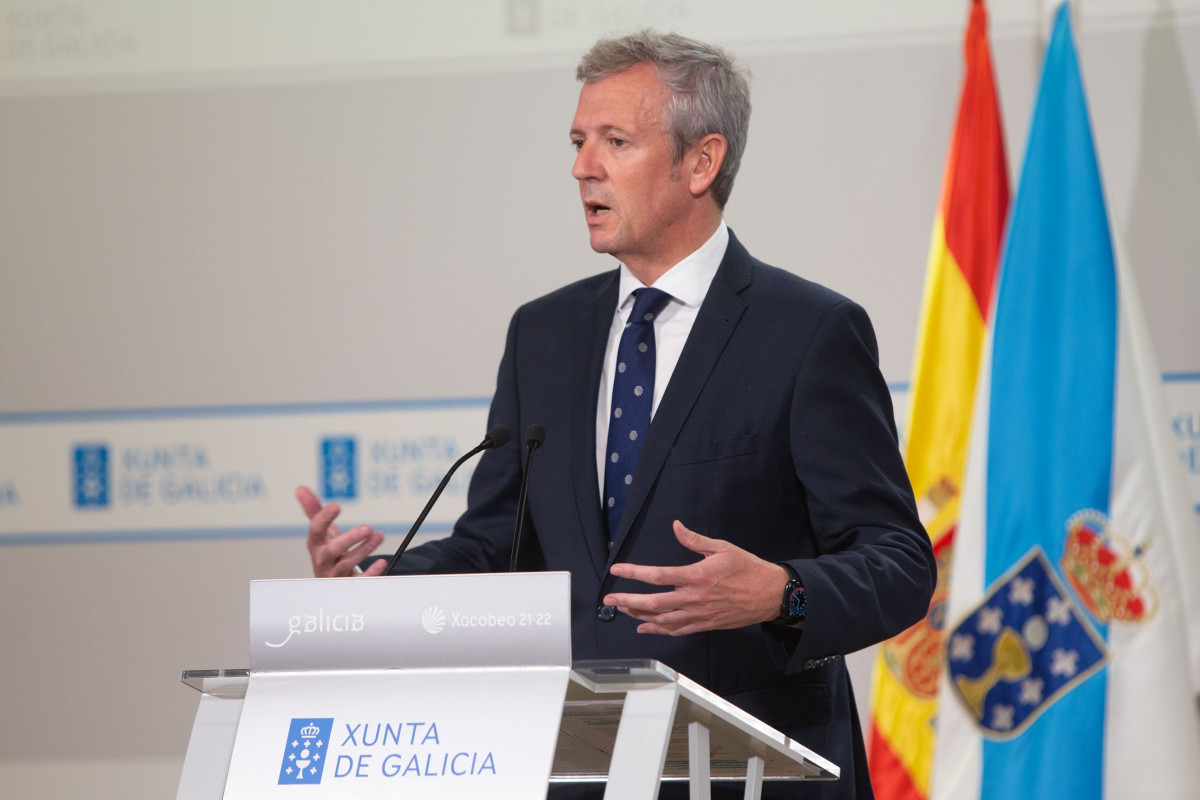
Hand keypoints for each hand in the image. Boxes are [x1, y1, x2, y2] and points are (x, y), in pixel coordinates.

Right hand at [296, 486, 387, 576]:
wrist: (329, 580)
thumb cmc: (326, 551)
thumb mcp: (320, 531)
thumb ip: (313, 510)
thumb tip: (300, 488)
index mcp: (316, 543)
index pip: (316, 530)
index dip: (324, 518)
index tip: (336, 506)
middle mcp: (323, 559)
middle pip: (332, 550)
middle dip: (349, 539)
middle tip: (367, 527)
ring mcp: (335, 573)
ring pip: (347, 564)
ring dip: (364, 550)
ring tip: (378, 536)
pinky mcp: (349, 583)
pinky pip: (359, 580)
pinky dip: (370, 573)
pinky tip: (381, 563)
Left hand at [603, 520, 788, 634]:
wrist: (771, 594)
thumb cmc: (748, 569)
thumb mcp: (722, 548)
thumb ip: (695, 540)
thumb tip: (676, 527)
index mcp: (696, 576)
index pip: (657, 576)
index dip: (633, 573)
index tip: (617, 570)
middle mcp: (694, 598)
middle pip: (653, 603)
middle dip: (627, 601)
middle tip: (609, 599)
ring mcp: (699, 614)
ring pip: (662, 619)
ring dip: (639, 616)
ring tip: (622, 610)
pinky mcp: (705, 625)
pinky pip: (677, 630)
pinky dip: (659, 630)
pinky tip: (645, 628)